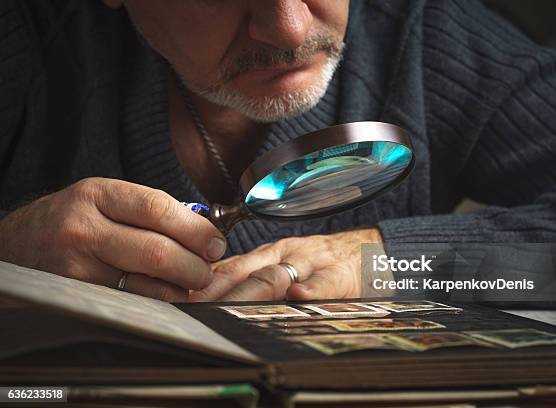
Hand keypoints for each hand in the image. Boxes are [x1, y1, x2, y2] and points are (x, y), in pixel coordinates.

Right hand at [0, 178, 225, 301]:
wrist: (17, 243)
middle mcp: (83, 229)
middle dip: (194, 266)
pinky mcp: (75, 296)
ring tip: (189, 284)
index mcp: (97, 195)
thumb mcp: (105, 199)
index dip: (196, 230)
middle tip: (206, 271)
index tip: (216, 243)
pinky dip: (156, 302)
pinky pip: (129, 303)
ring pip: (145, 285)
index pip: (158, 209)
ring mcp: (76, 267)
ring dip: (179, 289)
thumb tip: (205, 234)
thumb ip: (151, 211)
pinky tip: (165, 295)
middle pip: (157, 252)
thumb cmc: (73, 220)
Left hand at [190, 228, 382, 301]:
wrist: (369, 251)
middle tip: (195, 305)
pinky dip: (312, 288)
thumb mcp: (285, 262)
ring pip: (279, 274)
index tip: (181, 294)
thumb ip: (253, 275)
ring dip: (251, 291)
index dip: (206, 280)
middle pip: (248, 270)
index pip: (232, 264)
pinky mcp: (341, 275)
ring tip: (230, 306)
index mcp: (272, 253)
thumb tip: (209, 290)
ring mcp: (313, 263)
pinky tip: (299, 296)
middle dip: (219, 288)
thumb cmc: (321, 263)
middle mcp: (287, 255)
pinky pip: (325, 281)